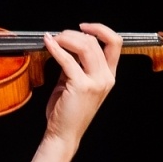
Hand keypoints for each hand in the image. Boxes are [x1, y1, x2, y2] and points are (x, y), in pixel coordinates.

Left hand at [40, 23, 119, 147]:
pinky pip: (67, 60)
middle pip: (95, 42)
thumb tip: (67, 44)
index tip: (83, 27)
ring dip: (66, 38)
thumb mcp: (76, 83)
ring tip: (53, 39)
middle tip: (59, 35)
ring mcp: (96, 82)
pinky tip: (48, 43)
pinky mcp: (81, 86)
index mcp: (108, 76)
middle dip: (74, 34)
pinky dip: (55, 48)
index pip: (114, 43)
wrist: (63, 134)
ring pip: (84, 46)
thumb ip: (76, 64)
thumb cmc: (67, 111)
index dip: (100, 30)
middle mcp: (106, 78)